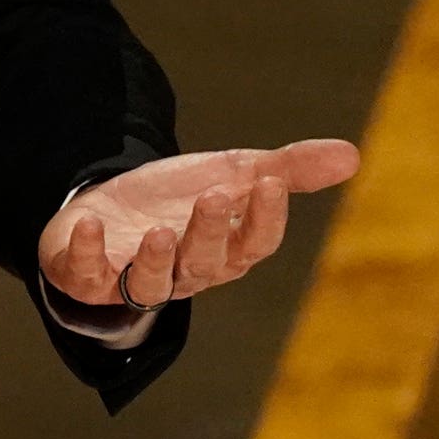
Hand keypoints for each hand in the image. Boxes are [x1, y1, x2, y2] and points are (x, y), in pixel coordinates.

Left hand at [37, 138, 359, 310]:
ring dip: (156, 260)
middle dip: (210, 232)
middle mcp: (185, 272)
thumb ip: (288, 169)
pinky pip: (86, 275)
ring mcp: (135, 278)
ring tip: (160, 231)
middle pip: (205, 263)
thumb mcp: (232, 175)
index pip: (254, 244)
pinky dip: (87, 253)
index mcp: (225, 252)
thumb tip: (352, 155)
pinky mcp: (88, 275)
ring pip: (152, 283)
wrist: (112, 209)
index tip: (269, 182)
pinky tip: (90, 226)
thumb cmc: (180, 200)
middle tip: (216, 195)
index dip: (264, 217)